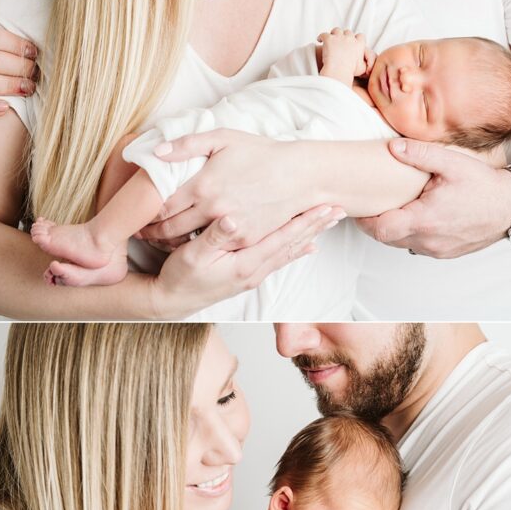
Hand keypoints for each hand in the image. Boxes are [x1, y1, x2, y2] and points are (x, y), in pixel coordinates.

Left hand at [137, 129, 322, 247]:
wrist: (299, 175)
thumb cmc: (261, 153)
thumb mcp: (224, 138)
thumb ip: (187, 144)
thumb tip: (157, 152)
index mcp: (204, 185)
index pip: (161, 205)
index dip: (145, 212)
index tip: (137, 214)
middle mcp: (213, 209)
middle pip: (170, 228)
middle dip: (152, 231)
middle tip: (141, 231)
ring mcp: (229, 227)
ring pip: (189, 241)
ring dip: (170, 242)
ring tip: (159, 239)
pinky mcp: (245, 239)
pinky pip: (212, 247)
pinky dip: (197, 246)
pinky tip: (189, 243)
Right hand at [151, 205, 343, 317]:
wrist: (172, 301)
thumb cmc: (180, 277)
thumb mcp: (191, 255)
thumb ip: (214, 237)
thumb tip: (233, 218)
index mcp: (245, 263)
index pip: (283, 239)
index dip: (305, 222)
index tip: (324, 207)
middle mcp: (254, 271)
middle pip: (293, 245)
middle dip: (316, 227)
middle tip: (338, 210)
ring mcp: (252, 275)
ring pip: (289, 252)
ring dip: (309, 235)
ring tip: (328, 223)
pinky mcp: (247, 275)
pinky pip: (278, 259)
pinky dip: (295, 250)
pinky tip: (306, 246)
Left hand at [317, 28, 373, 79]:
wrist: (338, 71)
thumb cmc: (350, 71)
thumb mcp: (362, 68)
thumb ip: (365, 64)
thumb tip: (368, 67)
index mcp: (359, 44)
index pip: (361, 36)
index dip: (357, 38)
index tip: (353, 41)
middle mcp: (350, 38)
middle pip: (348, 32)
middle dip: (345, 35)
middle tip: (340, 41)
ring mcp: (339, 37)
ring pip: (337, 30)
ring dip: (334, 34)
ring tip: (331, 38)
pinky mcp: (329, 39)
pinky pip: (324, 34)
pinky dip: (321, 36)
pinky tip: (319, 39)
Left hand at [356, 139, 510, 257]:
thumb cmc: (485, 186)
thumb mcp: (452, 163)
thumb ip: (419, 154)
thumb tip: (392, 147)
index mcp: (425, 220)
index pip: (380, 229)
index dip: (364, 220)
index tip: (360, 206)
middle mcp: (428, 241)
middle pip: (387, 239)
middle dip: (377, 223)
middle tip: (373, 203)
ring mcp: (437, 250)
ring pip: (402, 244)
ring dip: (394, 229)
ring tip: (395, 207)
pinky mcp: (446, 253)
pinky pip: (418, 247)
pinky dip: (411, 234)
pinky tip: (417, 216)